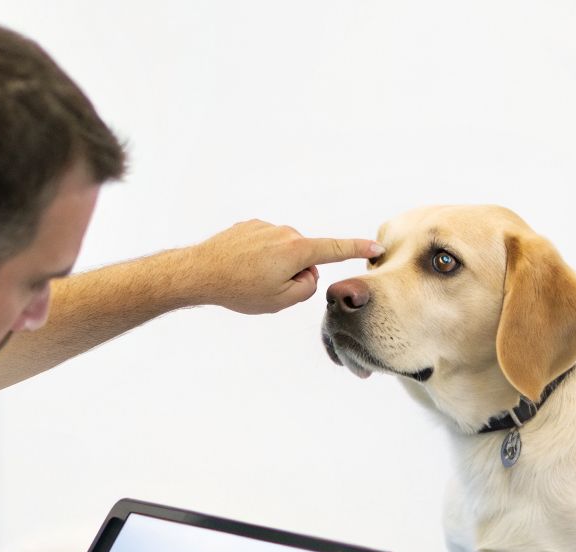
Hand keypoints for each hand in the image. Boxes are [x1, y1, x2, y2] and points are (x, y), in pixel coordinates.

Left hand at [181, 221, 382, 314]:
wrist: (199, 272)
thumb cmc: (239, 290)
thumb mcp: (280, 301)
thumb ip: (305, 288)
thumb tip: (308, 273)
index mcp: (297, 250)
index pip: (335, 249)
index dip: (357, 249)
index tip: (376, 246)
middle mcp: (284, 232)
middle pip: (304, 257)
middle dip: (294, 273)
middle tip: (266, 289)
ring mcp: (265, 226)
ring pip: (283, 251)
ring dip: (274, 265)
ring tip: (248, 278)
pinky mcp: (248, 226)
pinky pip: (264, 245)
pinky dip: (258, 257)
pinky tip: (239, 267)